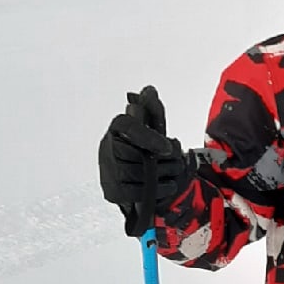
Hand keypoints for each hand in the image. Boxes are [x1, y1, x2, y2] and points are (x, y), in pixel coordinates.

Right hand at [98, 85, 188, 232]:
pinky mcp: (111, 192)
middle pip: (135, 155)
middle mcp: (106, 148)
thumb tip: (149, 90)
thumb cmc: (144, 150)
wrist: (135, 181)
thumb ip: (153, 112)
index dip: (149, 138)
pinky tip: (168, 185)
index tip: (168, 148)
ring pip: (136, 174)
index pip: (129, 127)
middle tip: (177, 161)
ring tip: (174, 172)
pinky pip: (135, 192)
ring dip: (161, 174)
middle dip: (162, 160)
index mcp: (117, 128)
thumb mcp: (152, 130)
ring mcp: (107, 171)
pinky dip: (156, 190)